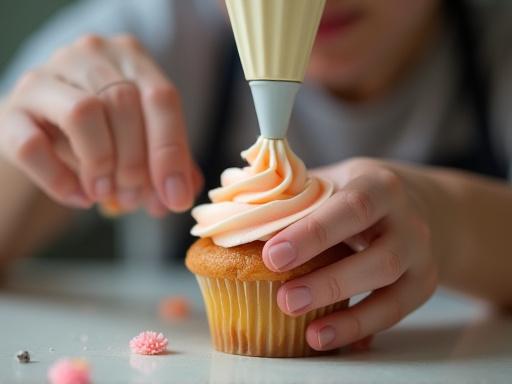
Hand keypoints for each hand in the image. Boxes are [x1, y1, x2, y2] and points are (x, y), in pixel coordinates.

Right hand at [0, 34, 202, 214]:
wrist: (48, 124)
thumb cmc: (108, 130)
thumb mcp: (145, 136)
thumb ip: (170, 160)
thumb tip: (182, 194)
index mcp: (131, 58)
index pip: (161, 98)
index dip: (171, 151)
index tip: (175, 197)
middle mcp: (89, 56)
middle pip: (123, 104)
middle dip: (136, 164)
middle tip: (136, 200)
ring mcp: (45, 77)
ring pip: (82, 113)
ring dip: (101, 164)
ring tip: (107, 194)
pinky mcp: (11, 111)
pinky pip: (33, 147)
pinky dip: (61, 180)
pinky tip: (81, 197)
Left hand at [262, 158, 438, 350]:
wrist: (422, 204)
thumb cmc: (360, 192)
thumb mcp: (335, 179)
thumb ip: (295, 194)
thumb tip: (234, 211)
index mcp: (379, 185)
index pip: (350, 206)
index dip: (313, 233)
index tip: (271, 255)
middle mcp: (408, 220)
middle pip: (377, 256)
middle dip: (328, 280)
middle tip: (284, 299)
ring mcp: (420, 255)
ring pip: (388, 287)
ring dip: (346, 313)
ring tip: (307, 330)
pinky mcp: (423, 283)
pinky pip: (394, 311)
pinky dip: (361, 326)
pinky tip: (327, 337)